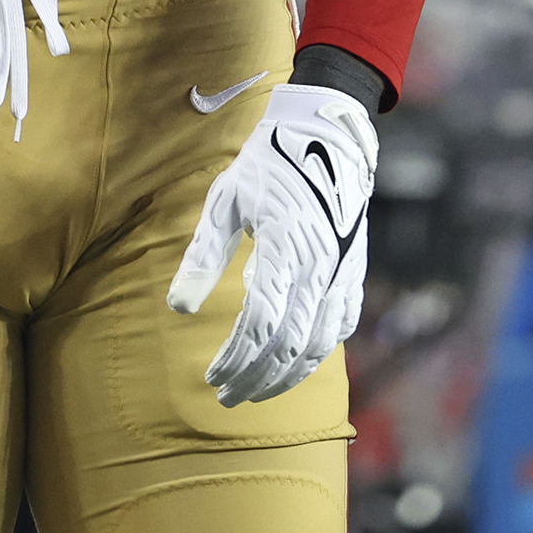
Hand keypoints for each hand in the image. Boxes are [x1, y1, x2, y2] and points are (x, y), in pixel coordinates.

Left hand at [164, 83, 375, 404]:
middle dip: (257, 379)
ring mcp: (343, 268)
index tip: (211, 378)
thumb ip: (203, 255)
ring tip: (258, 391)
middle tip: (227, 398)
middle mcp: (319, 263)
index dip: (235, 359)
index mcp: (284, 246)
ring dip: (287, 375)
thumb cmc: (269, 163)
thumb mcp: (225, 199)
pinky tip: (298, 362)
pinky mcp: (355, 267)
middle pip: (288, 344)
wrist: (327, 133)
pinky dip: (321, 349)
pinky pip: (343, 322)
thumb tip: (177, 307)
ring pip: (319, 342)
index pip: (259, 324)